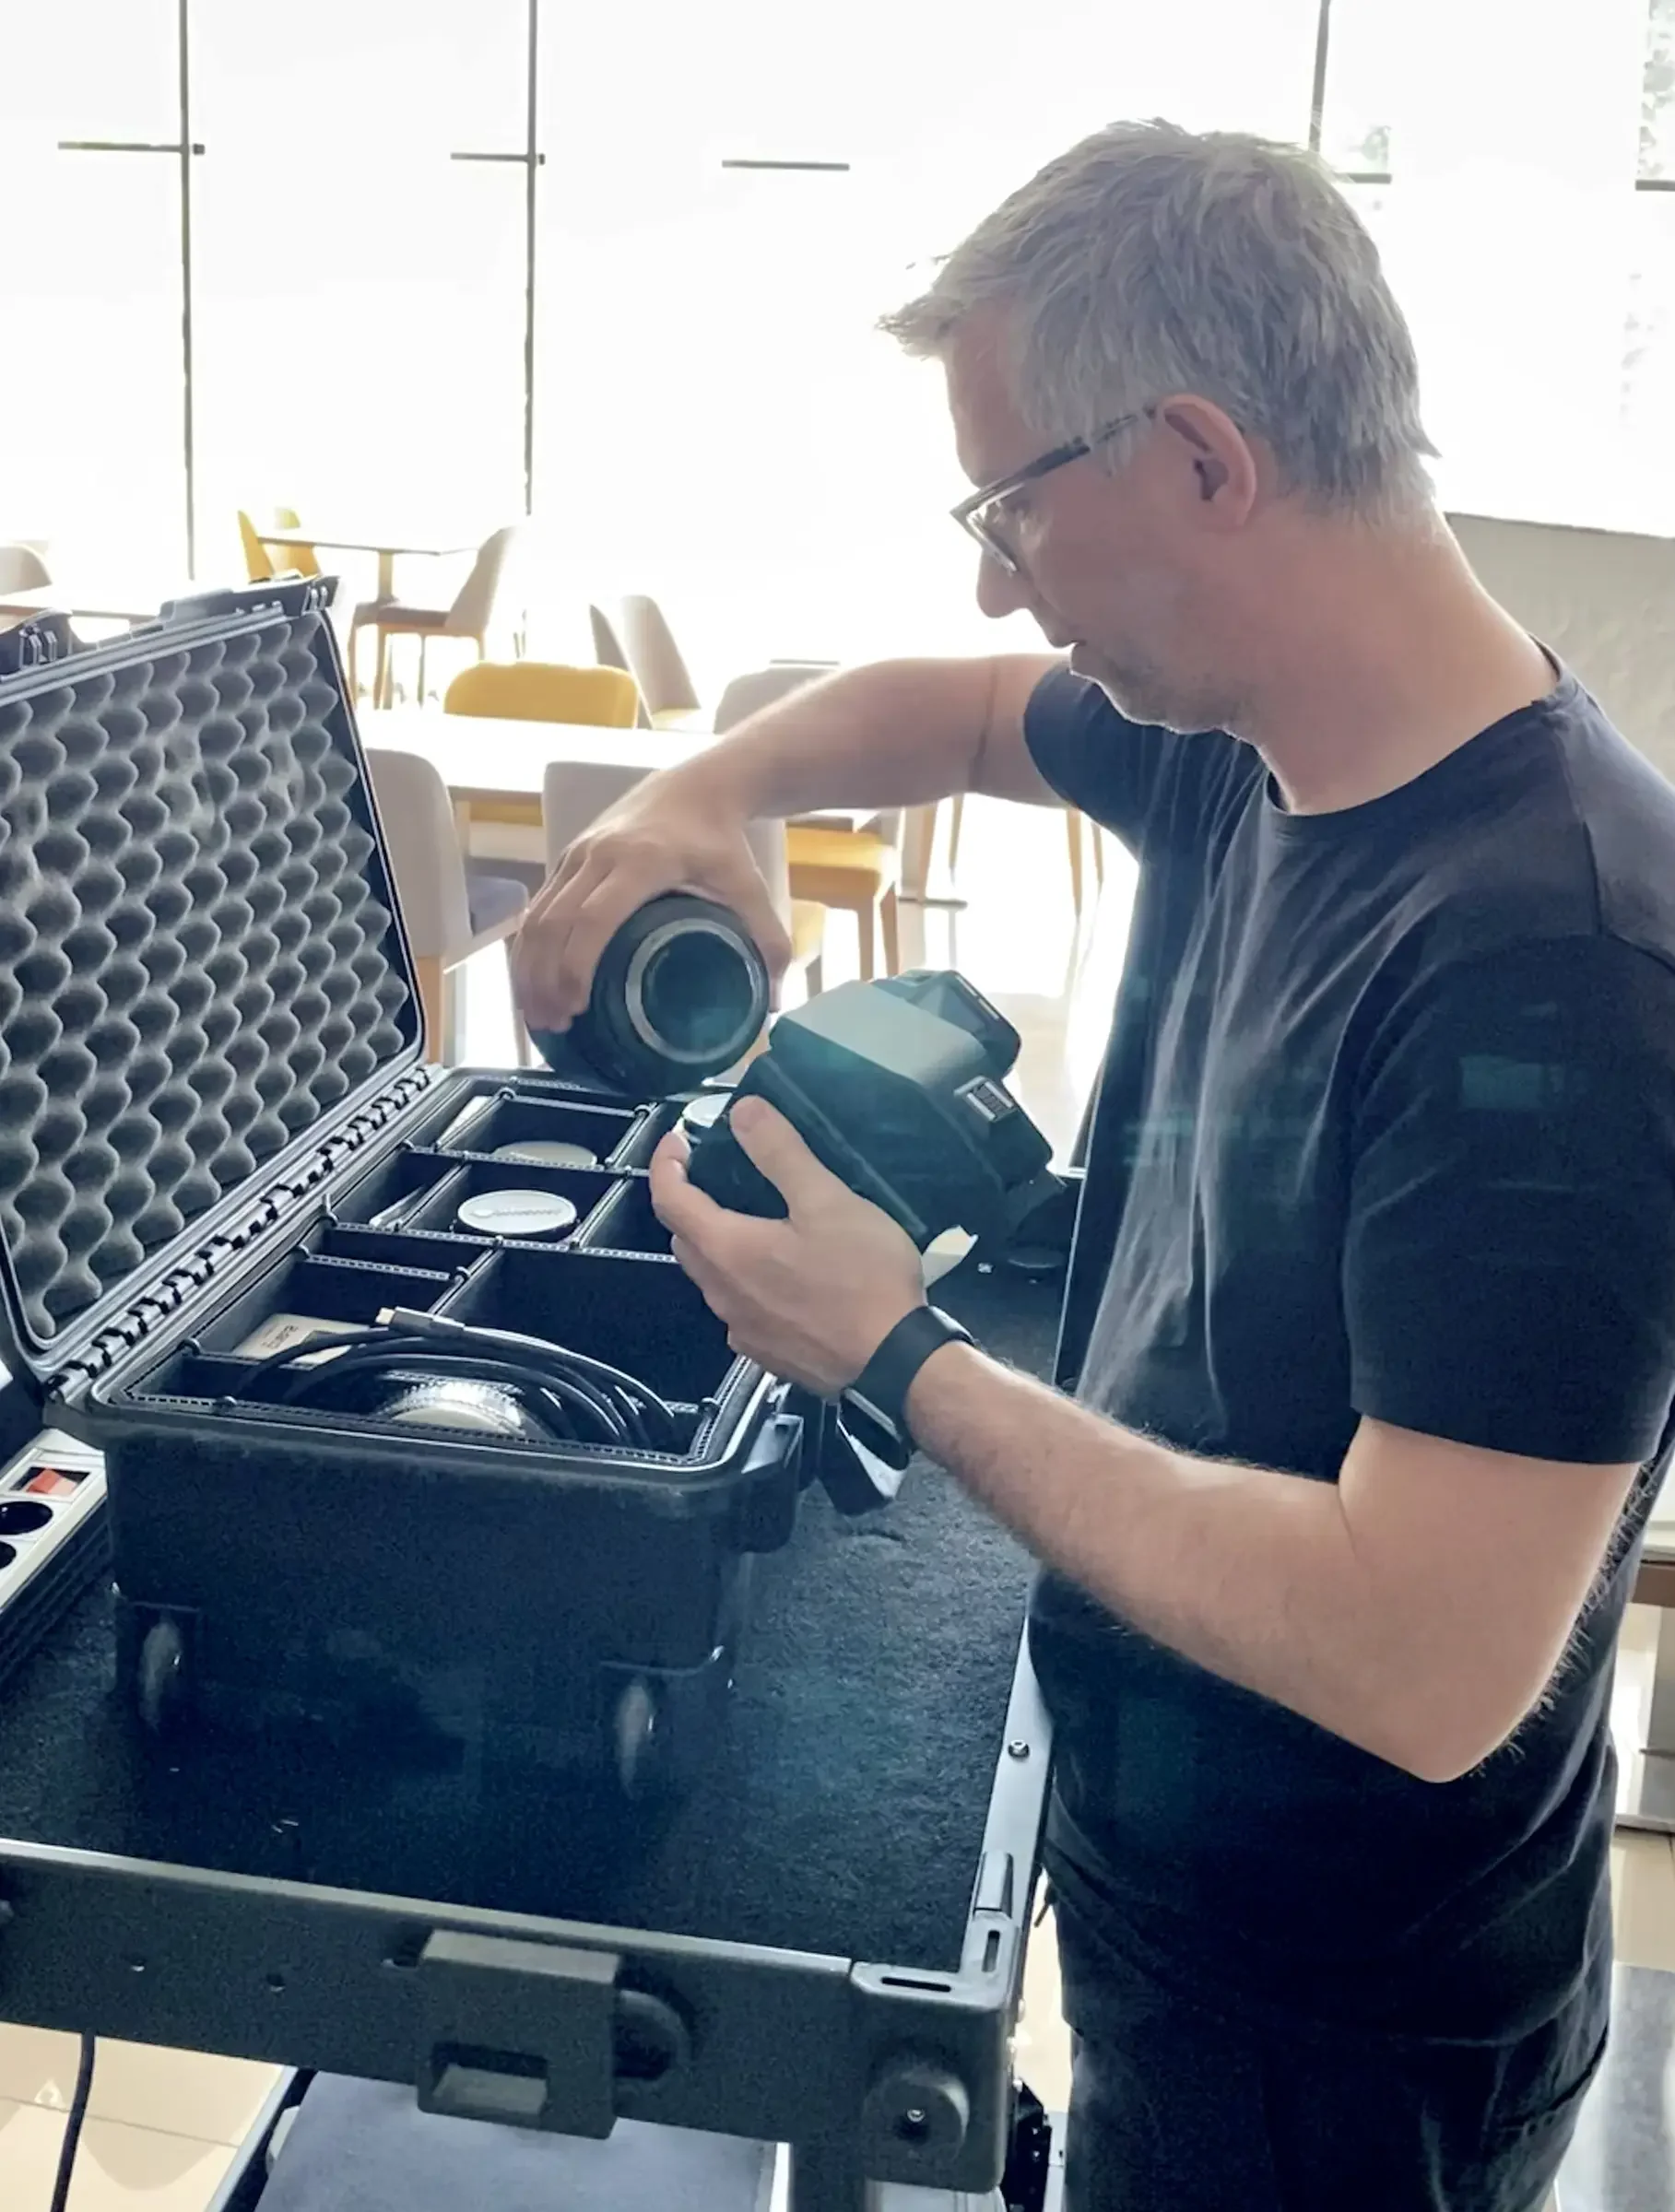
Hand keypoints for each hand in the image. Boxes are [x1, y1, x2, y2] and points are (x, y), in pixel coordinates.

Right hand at [511, 769, 792, 1029]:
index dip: (577, 966)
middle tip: (552, 1026)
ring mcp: (577, 854)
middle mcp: (599, 856)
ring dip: (529, 967)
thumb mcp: (749, 885)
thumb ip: (767, 940)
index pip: (595, 919)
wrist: (697, 784)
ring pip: (538, 916)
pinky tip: (531, 980)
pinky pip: (538, 906)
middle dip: (544, 979)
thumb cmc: (721, 840)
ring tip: (537, 1015)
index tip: (575, 1007)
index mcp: (642, 862)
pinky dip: (528, 946)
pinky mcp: (567, 856)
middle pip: (556, 923)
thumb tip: (771, 1003)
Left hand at [649, 1098, 924, 1394]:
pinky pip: (739, 1309)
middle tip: (715, 1175)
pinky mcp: (766, 1353)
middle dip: (689, 1203)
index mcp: (726, 1250)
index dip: (665, 1163)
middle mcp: (722, 1293)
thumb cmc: (862, 1279)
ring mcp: (742, 1329)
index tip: (677, 1140)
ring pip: (711, 1278)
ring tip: (754, 1221)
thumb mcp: (827, 1201)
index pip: (669, 1199)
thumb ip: (780, 1153)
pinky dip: (745, 1283)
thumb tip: (743, 1112)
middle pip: (685, 1240)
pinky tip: (781, 1276)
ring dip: (718, 1245)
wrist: (894, 1362)